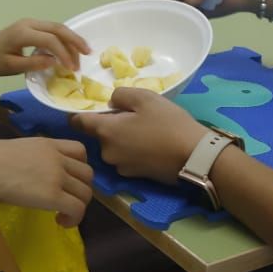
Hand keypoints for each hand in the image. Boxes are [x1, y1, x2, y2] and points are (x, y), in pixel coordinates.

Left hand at [0, 19, 89, 75]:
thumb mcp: (11, 67)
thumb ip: (34, 63)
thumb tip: (56, 62)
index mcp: (23, 32)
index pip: (51, 40)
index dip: (64, 54)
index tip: (72, 69)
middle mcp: (29, 24)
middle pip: (58, 29)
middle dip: (74, 41)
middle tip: (88, 54)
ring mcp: (29, 24)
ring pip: (56, 28)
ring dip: (70, 39)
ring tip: (82, 53)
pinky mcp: (29, 28)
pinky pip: (51, 31)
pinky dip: (62, 39)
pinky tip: (69, 49)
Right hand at [0, 137, 94, 226]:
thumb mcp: (16, 150)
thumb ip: (30, 158)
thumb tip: (27, 171)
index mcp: (48, 144)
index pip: (80, 150)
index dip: (79, 166)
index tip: (68, 179)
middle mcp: (58, 159)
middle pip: (88, 174)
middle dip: (80, 188)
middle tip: (66, 199)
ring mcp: (58, 177)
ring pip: (86, 193)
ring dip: (79, 205)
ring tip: (62, 214)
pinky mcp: (54, 196)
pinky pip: (78, 209)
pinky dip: (75, 218)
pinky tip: (60, 221)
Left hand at [69, 86, 205, 182]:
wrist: (194, 157)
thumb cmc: (168, 123)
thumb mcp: (146, 98)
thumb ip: (120, 95)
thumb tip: (110, 103)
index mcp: (105, 131)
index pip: (78, 122)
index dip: (78, 113)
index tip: (86, 107)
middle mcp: (106, 152)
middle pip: (100, 134)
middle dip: (111, 124)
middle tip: (134, 116)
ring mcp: (120, 167)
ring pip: (114, 146)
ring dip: (123, 138)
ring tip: (146, 130)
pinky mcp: (134, 176)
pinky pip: (126, 157)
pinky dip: (133, 150)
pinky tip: (151, 144)